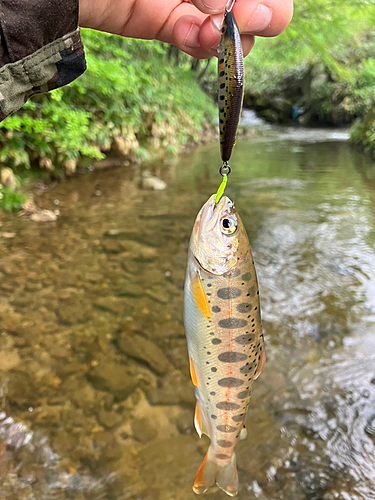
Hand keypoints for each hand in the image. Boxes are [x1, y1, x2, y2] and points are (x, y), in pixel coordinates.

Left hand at [79, 0, 292, 58]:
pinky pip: (199, 44)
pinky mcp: (171, 26)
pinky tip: (188, 34)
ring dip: (229, 38)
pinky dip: (200, 45)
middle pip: (264, 8)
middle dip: (260, 16)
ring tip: (209, 31)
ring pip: (235, 34)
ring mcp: (195, 3)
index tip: (249, 4)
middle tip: (243, 17)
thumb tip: (223, 6)